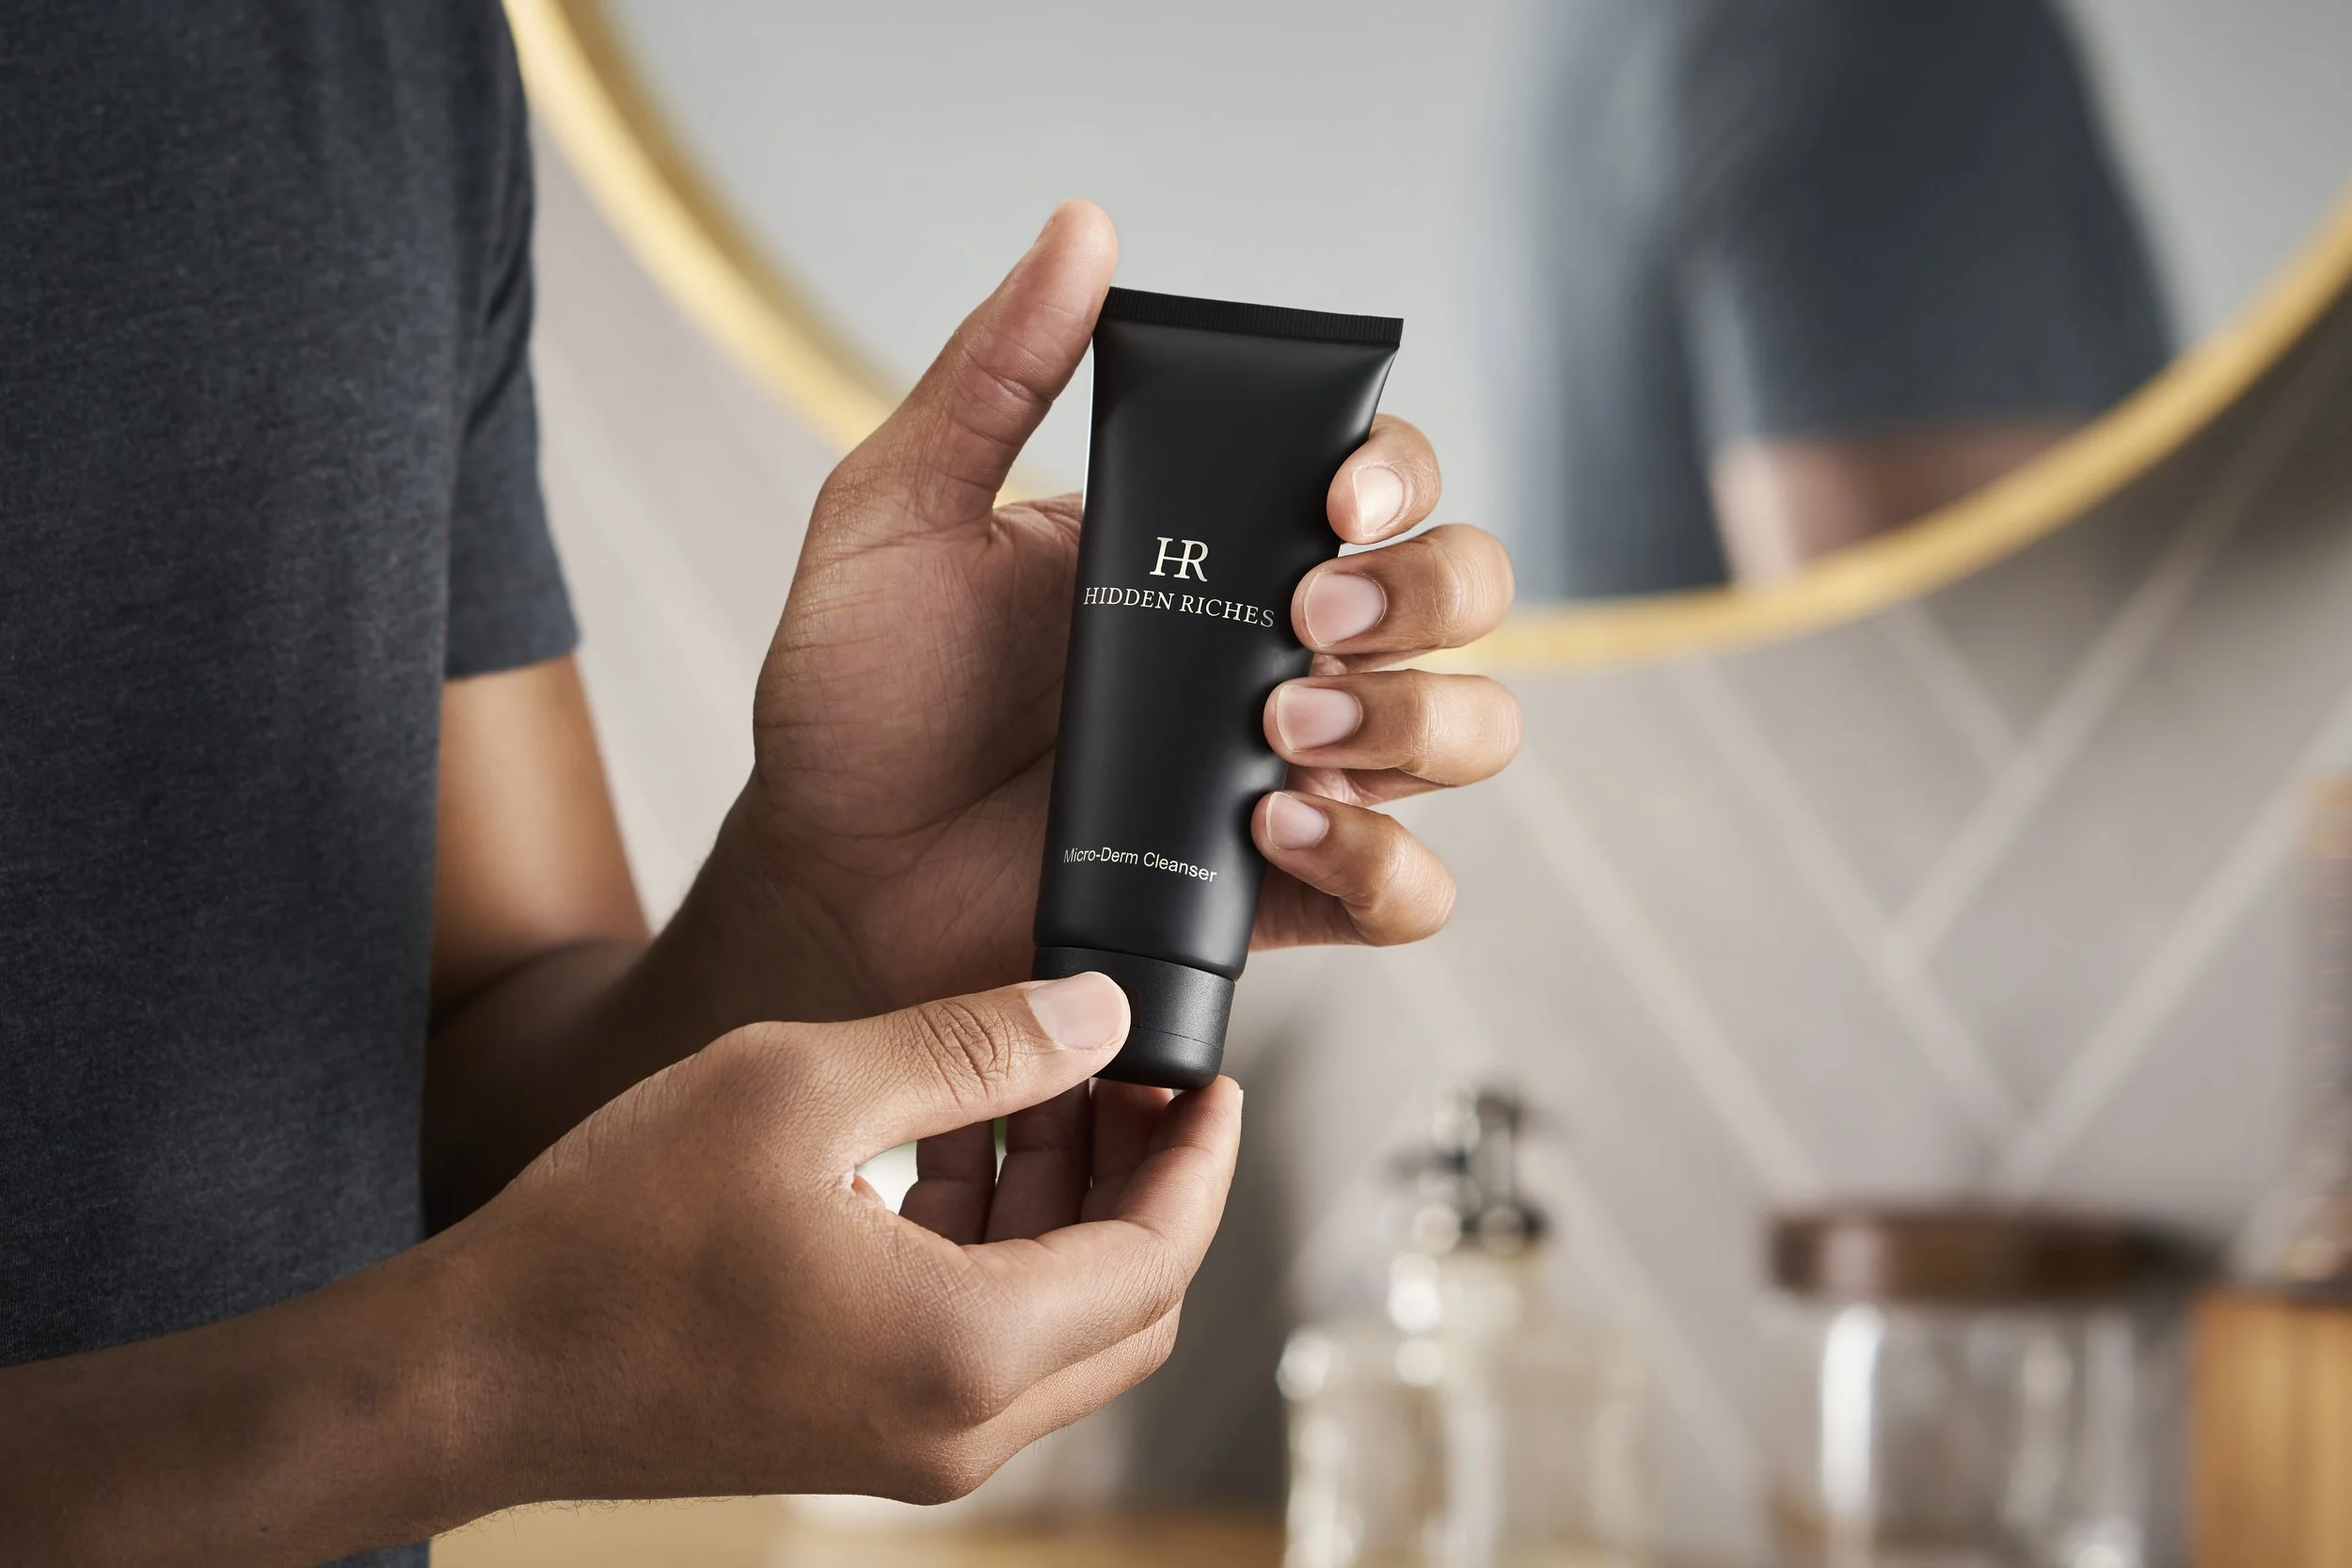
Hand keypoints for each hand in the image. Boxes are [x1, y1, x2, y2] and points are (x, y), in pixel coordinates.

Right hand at [459, 971, 1238, 1503]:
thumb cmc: (612, 1235)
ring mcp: (911, 1445)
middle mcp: (960, 1426)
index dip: (1201, 1156)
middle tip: (1131, 1075)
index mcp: (968, 1349)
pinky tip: (950, 1143)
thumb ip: (973, 1049)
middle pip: (1130, 1305)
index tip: (1211, 1076)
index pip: (1160, 1256)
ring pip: (1058, 1325)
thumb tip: (1099, 1017)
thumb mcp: (802, 1090)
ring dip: (1065, 1207)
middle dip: (1145, 1181)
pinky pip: (980, 1341)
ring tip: (1036, 1085)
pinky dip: (994, 1246)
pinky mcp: (862, 1434)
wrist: (479, 1370)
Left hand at [725, 200, 1519, 1021]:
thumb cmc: (858, 698)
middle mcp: (1272, 651)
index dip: (1398, 473)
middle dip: (1425, 595)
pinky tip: (1278, 831)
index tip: (1334, 495)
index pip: (1375, 479)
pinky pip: (1410, 892)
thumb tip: (1078, 229)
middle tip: (1304, 620)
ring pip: (1470, 731)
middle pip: (1463, 592)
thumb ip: (992, 376)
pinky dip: (1385, 862)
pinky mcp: (1276, 895)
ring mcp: (1288, 774)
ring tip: (1282, 736)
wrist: (828, 872)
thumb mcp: (901, 513)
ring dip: (1418, 721)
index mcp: (1210, 547)